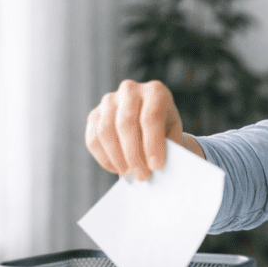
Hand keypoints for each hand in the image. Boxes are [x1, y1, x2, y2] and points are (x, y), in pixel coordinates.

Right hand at [84, 79, 200, 179]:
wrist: (150, 123)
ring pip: (106, 131)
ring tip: (130, 175)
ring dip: (118, 158)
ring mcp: (109, 101)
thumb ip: (168, 145)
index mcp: (155, 91)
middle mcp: (130, 90)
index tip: (156, 166)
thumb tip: (156, 166)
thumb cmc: (165, 129)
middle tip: (143, 176)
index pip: (151, 117)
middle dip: (134, 155)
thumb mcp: (174, 133)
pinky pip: (93, 139)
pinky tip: (118, 169)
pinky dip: (104, 158)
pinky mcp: (94, 115)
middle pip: (126, 123)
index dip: (152, 144)